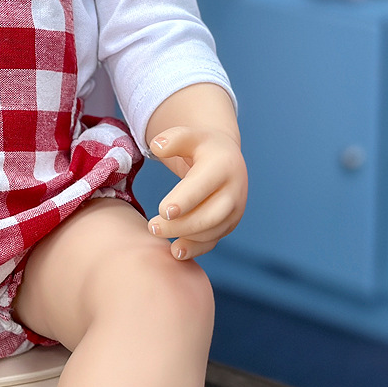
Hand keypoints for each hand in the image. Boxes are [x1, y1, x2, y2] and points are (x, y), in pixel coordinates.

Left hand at [145, 126, 247, 260]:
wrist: (225, 157)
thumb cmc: (200, 146)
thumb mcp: (188, 135)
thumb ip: (172, 138)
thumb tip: (157, 146)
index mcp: (223, 165)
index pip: (203, 186)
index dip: (184, 200)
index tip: (163, 210)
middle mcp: (234, 190)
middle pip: (210, 215)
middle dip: (181, 225)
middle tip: (152, 227)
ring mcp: (235, 209)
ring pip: (212, 231)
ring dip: (185, 237)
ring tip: (157, 233)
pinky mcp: (230, 223)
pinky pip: (214, 240)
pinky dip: (196, 248)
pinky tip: (176, 251)